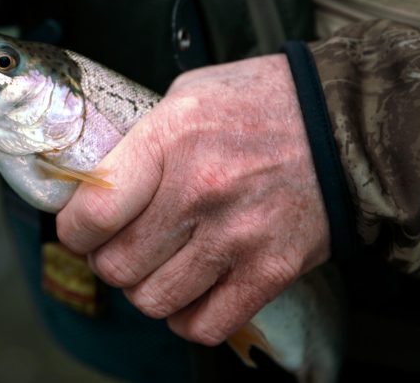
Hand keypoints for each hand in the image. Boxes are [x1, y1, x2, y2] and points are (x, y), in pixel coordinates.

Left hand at [56, 54, 330, 344]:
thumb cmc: (261, 103)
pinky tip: (193, 291)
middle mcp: (200, 192)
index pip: (92, 215)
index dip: (74, 232)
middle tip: (122, 247)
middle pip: (117, 266)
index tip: (81, 231)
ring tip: (160, 266)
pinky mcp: (272, 270)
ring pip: (154, 301)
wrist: (345, 122)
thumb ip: (140, 140)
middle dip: (109, 262)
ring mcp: (237, 237)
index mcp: (170, 140)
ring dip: (147, 290)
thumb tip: (96, 179)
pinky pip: (206, 324)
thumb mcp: (186, 95)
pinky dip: (189, 317)